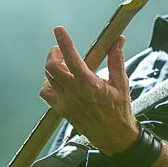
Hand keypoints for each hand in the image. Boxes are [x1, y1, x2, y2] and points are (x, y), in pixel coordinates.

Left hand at [39, 26, 138, 155]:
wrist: (114, 136)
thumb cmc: (119, 110)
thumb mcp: (122, 83)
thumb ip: (116, 60)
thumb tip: (118, 40)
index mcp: (89, 84)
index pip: (72, 58)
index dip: (64, 42)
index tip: (58, 30)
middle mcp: (74, 93)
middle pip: (52, 67)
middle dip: (54, 54)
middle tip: (60, 51)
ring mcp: (65, 102)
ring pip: (48, 78)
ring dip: (53, 67)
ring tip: (64, 66)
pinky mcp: (61, 110)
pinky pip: (45, 93)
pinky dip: (48, 84)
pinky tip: (59, 82)